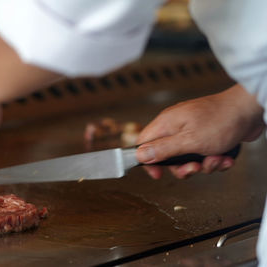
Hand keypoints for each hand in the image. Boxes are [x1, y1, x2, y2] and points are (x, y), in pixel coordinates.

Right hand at [135, 84, 263, 178]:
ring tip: (216, 158)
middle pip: (167, 155)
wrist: (251, 110)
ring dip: (203, 164)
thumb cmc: (222, 120)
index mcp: (166, 124)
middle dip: (183, 167)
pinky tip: (224, 155)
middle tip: (195, 167)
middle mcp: (176, 126)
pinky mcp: (205, 135)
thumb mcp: (189, 141)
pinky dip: (214, 159)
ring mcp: (191, 130)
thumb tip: (140, 155)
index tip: (158, 174)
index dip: (148, 161)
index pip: (144, 144)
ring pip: (187, 158)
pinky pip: (202, 154)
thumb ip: (163, 150)